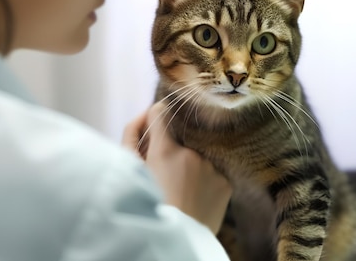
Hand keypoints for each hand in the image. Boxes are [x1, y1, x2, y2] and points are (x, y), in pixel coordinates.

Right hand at [122, 103, 231, 233]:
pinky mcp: (225, 184)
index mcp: (166, 151)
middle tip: (163, 173)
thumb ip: (131, 136)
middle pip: (179, 137)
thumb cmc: (145, 208)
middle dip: (171, 148)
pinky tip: (195, 198)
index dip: (154, 118)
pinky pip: (212, 172)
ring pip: (197, 155)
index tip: (154, 127)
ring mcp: (212, 169)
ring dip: (189, 165)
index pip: (161, 112)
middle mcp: (193, 155)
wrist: (173, 244)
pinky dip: (204, 180)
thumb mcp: (129, 171)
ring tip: (180, 190)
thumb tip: (144, 114)